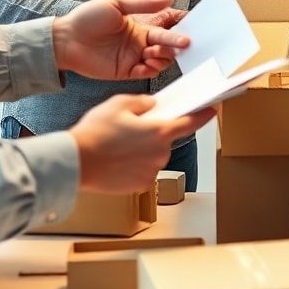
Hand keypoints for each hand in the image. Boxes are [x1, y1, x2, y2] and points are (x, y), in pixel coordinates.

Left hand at [52, 0, 187, 81]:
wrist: (66, 39)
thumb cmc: (88, 18)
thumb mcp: (115, 3)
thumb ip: (142, 3)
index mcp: (140, 26)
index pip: (166, 27)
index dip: (179, 27)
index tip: (190, 25)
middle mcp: (140, 43)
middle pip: (167, 45)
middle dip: (177, 43)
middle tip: (185, 42)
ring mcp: (134, 57)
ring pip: (161, 60)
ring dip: (164, 55)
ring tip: (154, 50)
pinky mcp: (126, 71)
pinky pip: (147, 73)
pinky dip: (153, 68)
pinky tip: (149, 61)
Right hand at [69, 94, 215, 192]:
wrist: (75, 163)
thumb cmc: (95, 132)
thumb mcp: (119, 103)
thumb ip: (142, 102)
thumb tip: (152, 106)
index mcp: (160, 132)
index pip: (190, 122)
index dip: (204, 115)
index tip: (213, 111)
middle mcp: (161, 154)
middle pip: (165, 139)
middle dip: (153, 133)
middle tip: (130, 129)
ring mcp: (152, 172)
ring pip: (153, 156)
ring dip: (143, 150)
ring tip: (118, 146)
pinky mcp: (141, 186)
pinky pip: (144, 171)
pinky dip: (134, 166)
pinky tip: (116, 160)